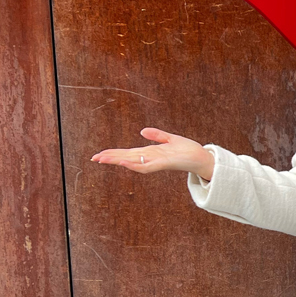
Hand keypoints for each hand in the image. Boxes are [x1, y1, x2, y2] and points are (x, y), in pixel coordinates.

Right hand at [91, 128, 214, 179]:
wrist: (201, 157)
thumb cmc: (186, 150)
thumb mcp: (170, 139)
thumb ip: (157, 135)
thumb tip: (142, 131)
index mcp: (150, 152)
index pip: (128, 152)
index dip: (114, 153)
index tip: (99, 154)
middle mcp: (150, 158)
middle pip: (127, 157)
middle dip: (111, 158)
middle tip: (94, 158)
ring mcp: (156, 162)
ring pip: (132, 162)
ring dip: (118, 161)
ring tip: (103, 159)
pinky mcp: (164, 163)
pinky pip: (146, 165)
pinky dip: (135, 164)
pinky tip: (125, 162)